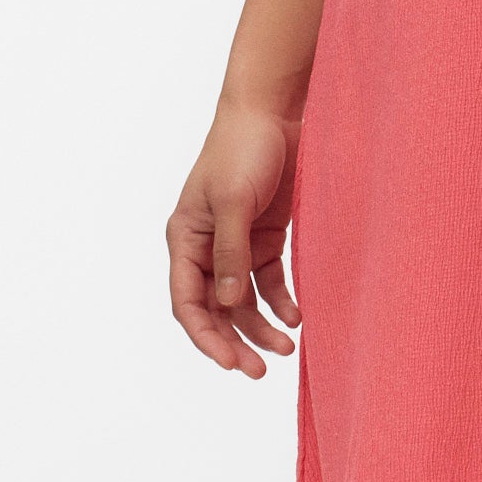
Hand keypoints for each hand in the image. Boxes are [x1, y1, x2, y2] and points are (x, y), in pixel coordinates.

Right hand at [166, 102, 301, 375]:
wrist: (276, 110)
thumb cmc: (243, 147)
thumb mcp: (233, 201)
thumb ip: (230, 253)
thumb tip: (227, 304)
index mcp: (185, 238)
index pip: (187, 301)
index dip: (206, 336)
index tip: (230, 362)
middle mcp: (207, 247)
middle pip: (215, 309)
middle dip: (235, 341)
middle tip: (259, 371)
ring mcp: (237, 243)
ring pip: (243, 301)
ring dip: (261, 327)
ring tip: (287, 348)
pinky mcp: (266, 237)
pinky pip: (269, 281)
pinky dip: (281, 301)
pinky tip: (296, 317)